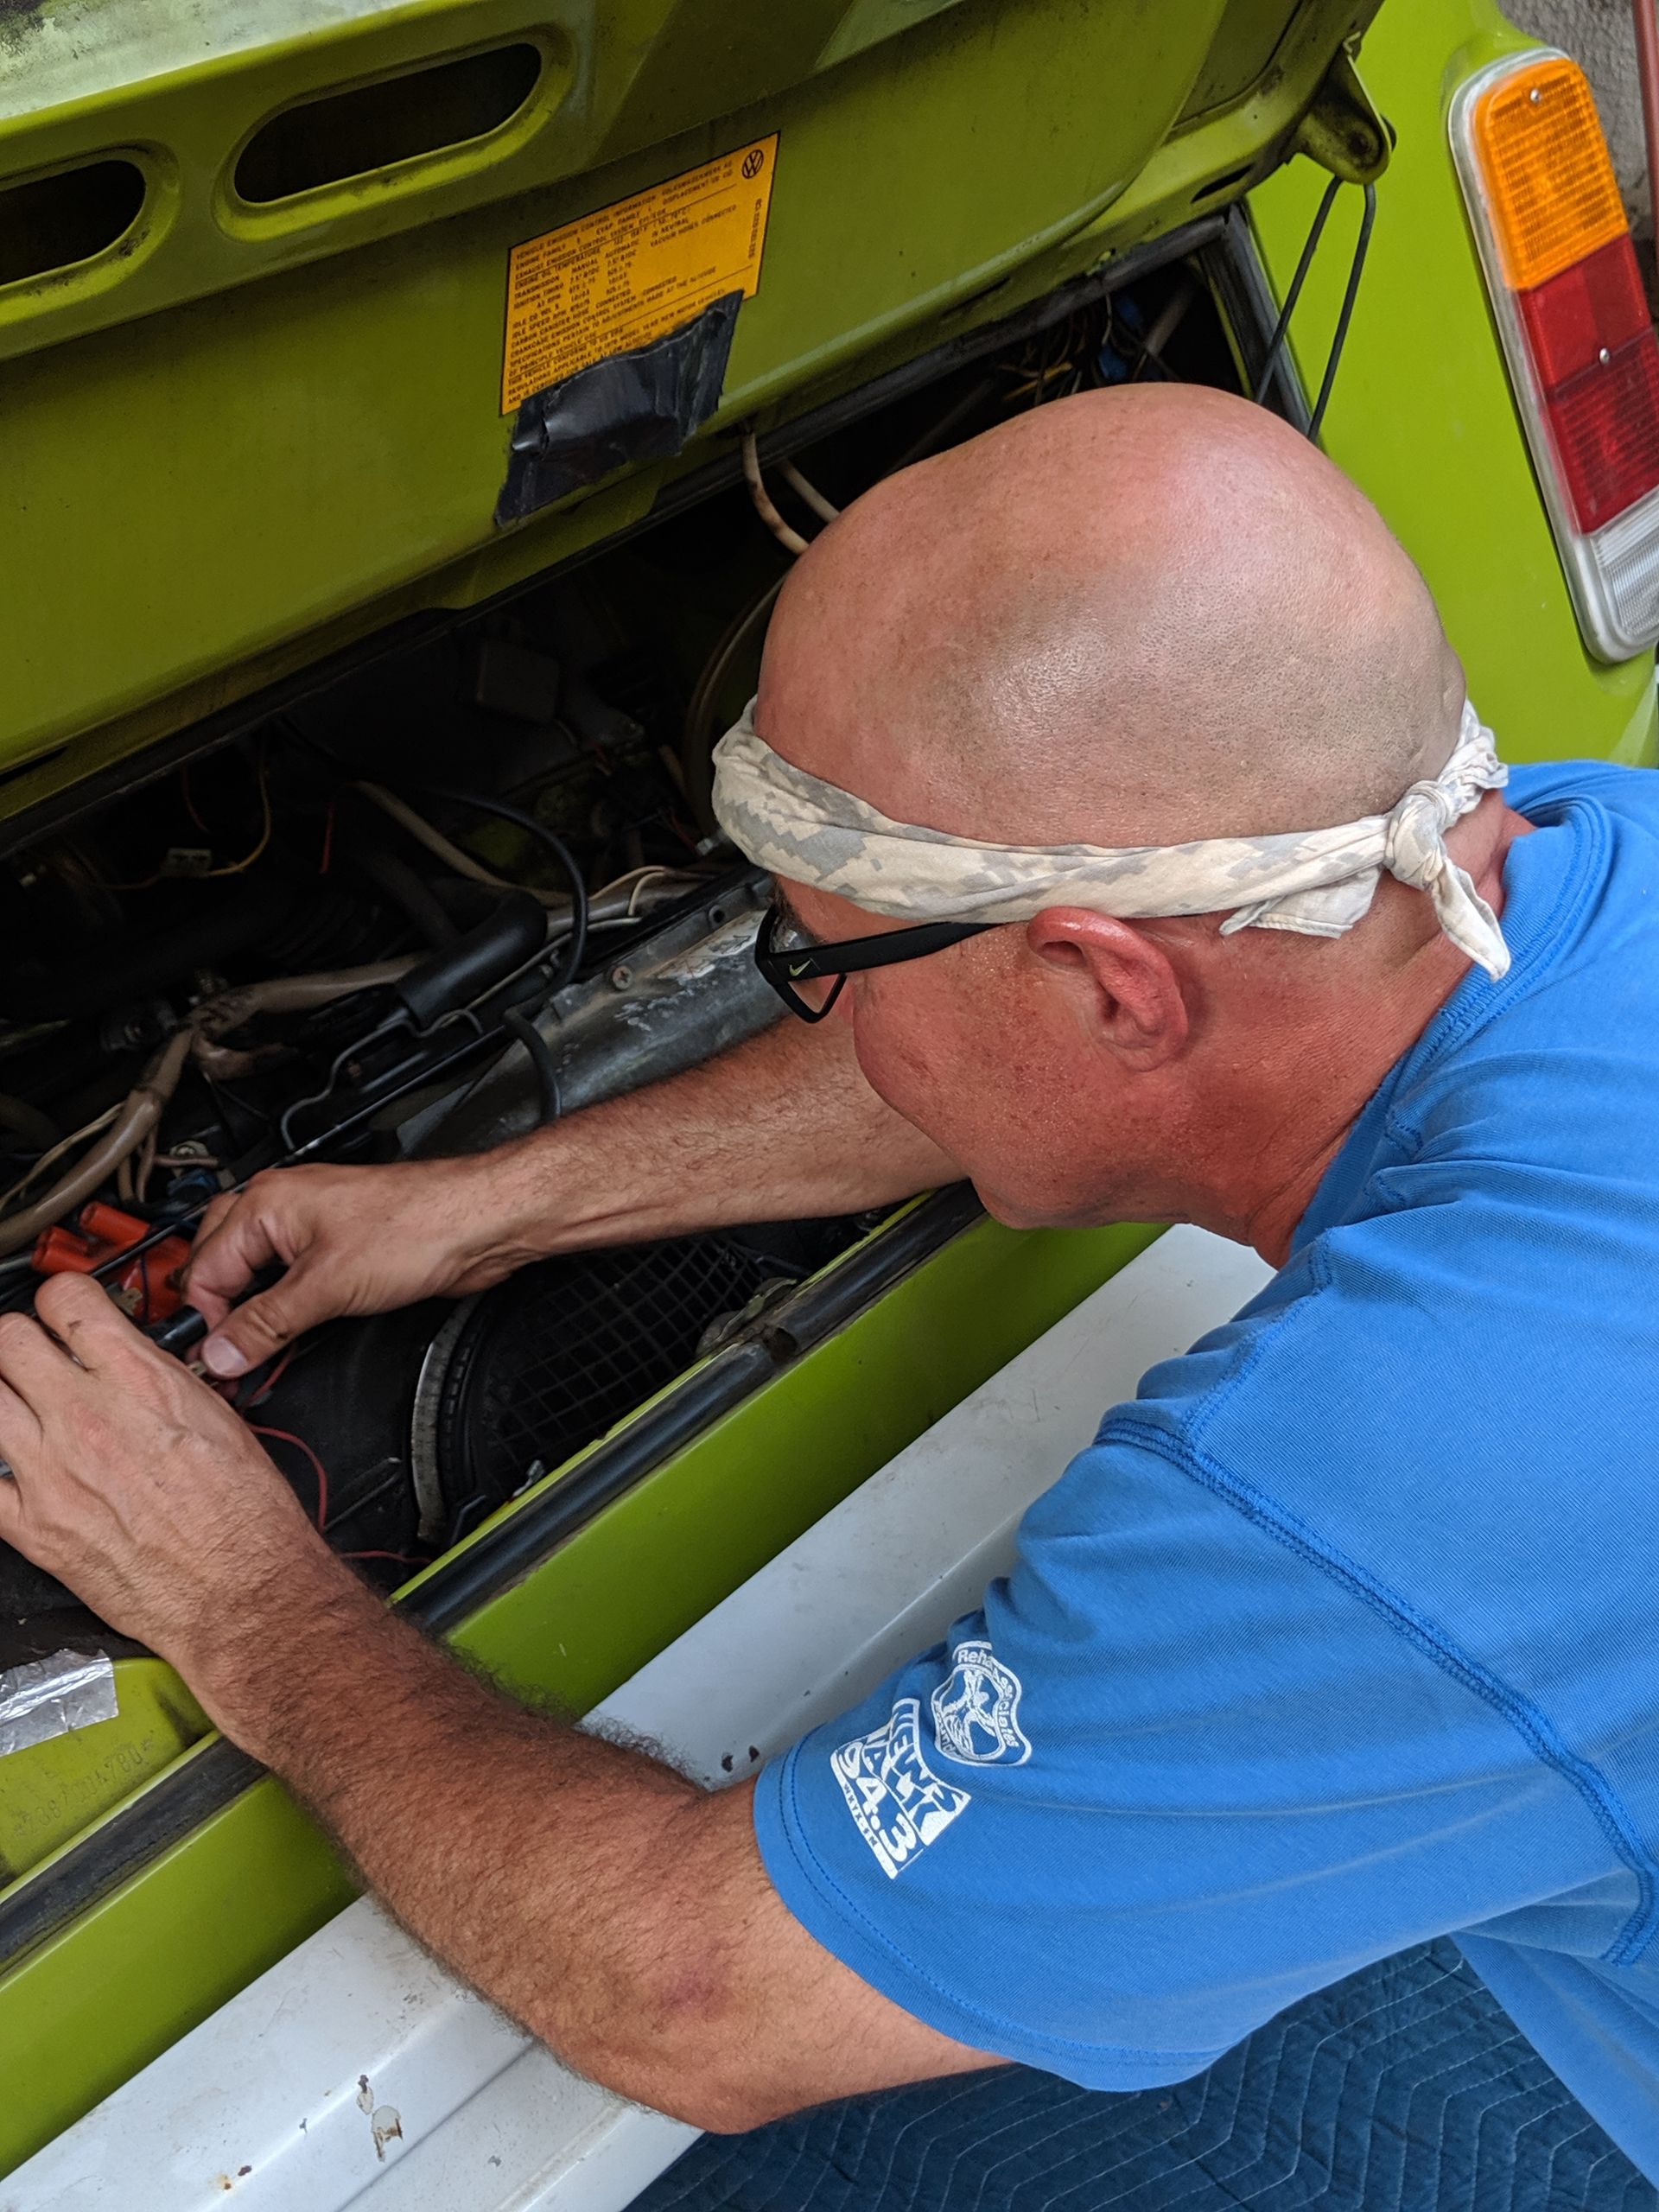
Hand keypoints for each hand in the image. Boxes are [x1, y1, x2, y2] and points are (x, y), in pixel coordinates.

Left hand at [0, 1274, 343, 1686]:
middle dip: (16, 1340)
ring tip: (20, 1407)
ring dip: (1, 1395)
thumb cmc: (243, 1515)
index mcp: (139, 1382)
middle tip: (30, 1357)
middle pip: (5, 1339)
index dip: (60, 1299)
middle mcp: (87, 1418)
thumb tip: (131, 1361)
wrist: (239, 1591)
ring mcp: (50, 1471)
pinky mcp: (32, 1525)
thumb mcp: (217, 1416)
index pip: (65, 1300)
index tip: (62, 1313)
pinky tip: (9, 1466)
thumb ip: (159, 1379)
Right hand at [185, 1154, 543, 1378]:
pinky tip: (282, 1331)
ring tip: (245, 1353)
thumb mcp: (327, 1286)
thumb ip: (267, 1323)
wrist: (476, 1223)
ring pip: (255, 1273)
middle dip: (216, 1313)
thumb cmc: (417, 1225)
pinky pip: (289, 1280)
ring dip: (247, 1312)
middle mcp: (282, 1209)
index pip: (206, 1269)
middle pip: (220, 1265)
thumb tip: (222, 1350)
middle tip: (221, 1360)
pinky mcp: (338, 1249)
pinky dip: (278, 1308)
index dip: (204, 1320)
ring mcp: (310, 1228)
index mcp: (266, 1203)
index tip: (210, 1361)